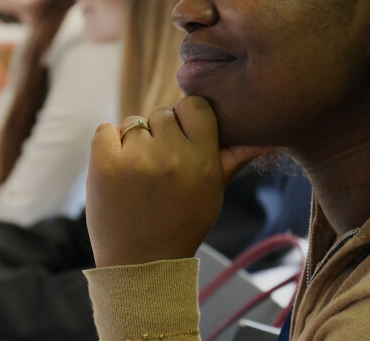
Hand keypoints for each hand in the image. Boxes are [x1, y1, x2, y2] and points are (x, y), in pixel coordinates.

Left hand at [86, 96, 271, 267]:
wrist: (140, 264)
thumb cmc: (181, 225)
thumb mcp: (213, 193)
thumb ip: (234, 158)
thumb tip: (265, 138)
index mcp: (202, 160)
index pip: (194, 105)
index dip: (185, 117)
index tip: (181, 138)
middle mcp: (171, 156)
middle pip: (161, 113)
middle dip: (158, 134)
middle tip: (158, 166)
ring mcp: (135, 159)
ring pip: (133, 123)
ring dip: (133, 142)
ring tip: (137, 175)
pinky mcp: (104, 164)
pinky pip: (105, 129)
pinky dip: (108, 144)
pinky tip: (116, 170)